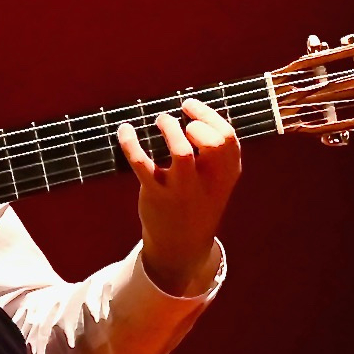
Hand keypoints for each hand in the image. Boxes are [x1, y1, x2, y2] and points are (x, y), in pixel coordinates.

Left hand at [118, 95, 241, 294]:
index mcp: (225, 174)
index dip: (210, 116)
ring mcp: (181, 189)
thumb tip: (194, 111)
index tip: (190, 108)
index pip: (228, 138)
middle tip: (183, 122)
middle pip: (213, 144)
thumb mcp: (216, 180)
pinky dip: (130, 143)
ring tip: (161, 120)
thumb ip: (214, 151)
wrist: (181, 246)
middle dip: (198, 124)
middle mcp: (207, 182)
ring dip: (170, 129)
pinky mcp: (155, 195)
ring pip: (180, 153)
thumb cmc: (198, 201)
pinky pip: (142, 164)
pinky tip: (125, 129)